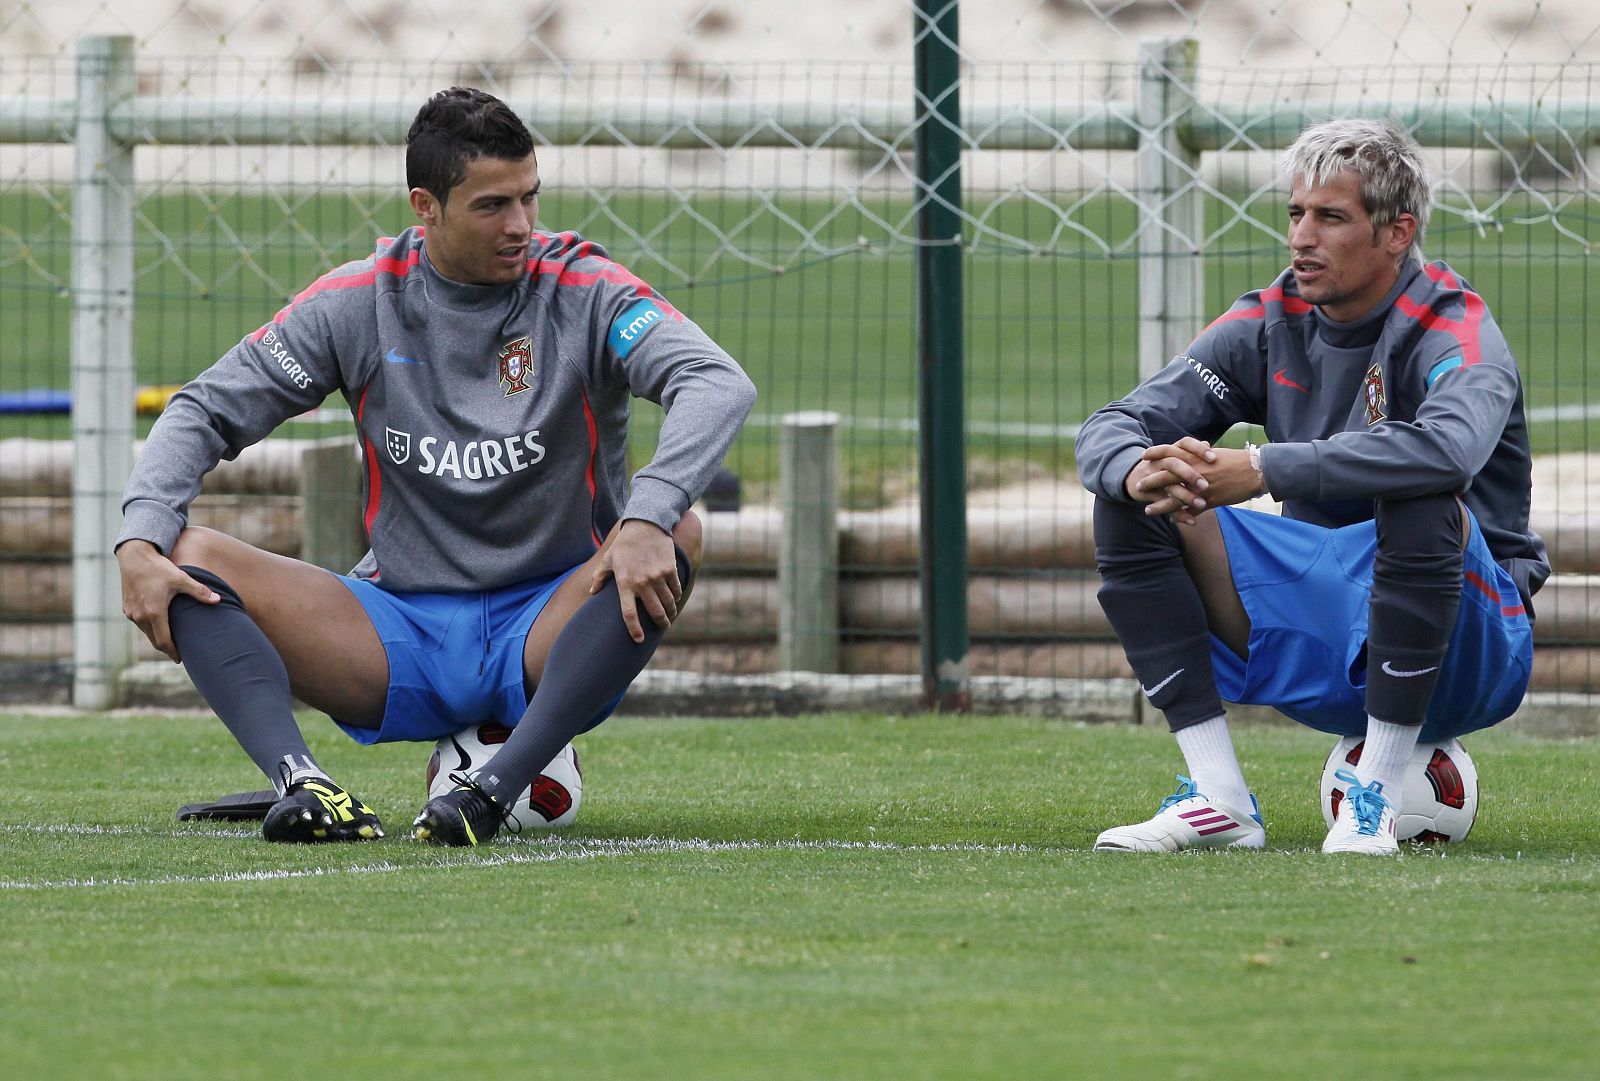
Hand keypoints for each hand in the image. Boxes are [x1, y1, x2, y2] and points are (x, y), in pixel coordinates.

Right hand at [116, 540, 218, 661]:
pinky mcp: (126, 609)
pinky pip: (139, 624)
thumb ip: (200, 591)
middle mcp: (140, 616)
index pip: (164, 641)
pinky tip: (158, 627)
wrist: (134, 556)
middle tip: (178, 654)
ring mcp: (131, 613)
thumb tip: (219, 600)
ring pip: (146, 633)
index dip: (173, 652)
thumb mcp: (181, 579)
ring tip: (170, 642)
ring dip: (157, 638)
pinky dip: (149, 628)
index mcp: (154, 613)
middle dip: (166, 648)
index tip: (181, 659)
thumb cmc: (159, 568)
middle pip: (154, 640)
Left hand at [588, 519, 681, 643]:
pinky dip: (677, 596)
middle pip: (655, 612)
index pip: (628, 613)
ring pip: (668, 602)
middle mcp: (642, 582)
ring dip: (671, 611)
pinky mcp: (670, 569)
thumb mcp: (608, 559)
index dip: (634, 629)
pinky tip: (675, 598)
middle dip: (661, 624)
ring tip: (670, 615)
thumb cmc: (624, 544)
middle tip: (663, 628)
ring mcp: (658, 576)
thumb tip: (592, 592)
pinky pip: (676, 589)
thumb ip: (599, 577)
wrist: (646, 524)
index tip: (638, 639)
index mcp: (624, 583)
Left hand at [1126, 439, 1264, 525]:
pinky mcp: (1210, 500)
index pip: (1170, 452)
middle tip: (1137, 487)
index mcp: (1196, 456)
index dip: (1155, 454)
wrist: (1257, 471)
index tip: (1143, 456)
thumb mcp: (1216, 454)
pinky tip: (1172, 519)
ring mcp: (1202, 487)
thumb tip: (1195, 450)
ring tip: (1148, 510)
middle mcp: (1196, 470)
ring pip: (1175, 498)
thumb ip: (1201, 455)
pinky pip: (1191, 510)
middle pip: (1166, 476)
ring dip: (1160, 505)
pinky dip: (1180, 516)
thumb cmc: (1237, 461)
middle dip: (1150, 482)